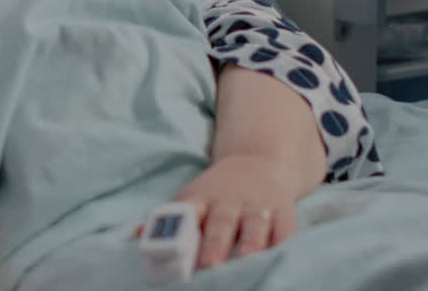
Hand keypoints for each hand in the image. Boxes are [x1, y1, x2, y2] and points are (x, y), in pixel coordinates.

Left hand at [172, 155, 298, 268]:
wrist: (258, 163)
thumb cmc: (217, 193)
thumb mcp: (193, 198)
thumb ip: (174, 221)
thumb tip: (142, 237)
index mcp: (201, 197)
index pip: (189, 209)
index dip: (183, 225)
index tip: (176, 246)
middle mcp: (230, 200)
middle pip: (221, 221)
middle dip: (215, 243)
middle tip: (209, 264)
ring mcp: (258, 205)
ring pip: (255, 225)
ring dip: (250, 244)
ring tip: (245, 261)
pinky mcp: (284, 211)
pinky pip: (285, 228)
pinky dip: (283, 242)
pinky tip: (278, 255)